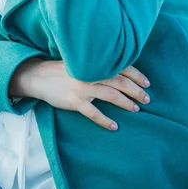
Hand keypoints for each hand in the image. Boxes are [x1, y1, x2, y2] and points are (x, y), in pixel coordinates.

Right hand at [28, 60, 150, 130]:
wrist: (39, 76)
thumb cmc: (63, 70)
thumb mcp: (81, 62)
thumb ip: (97, 65)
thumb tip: (119, 70)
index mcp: (93, 63)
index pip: (120, 67)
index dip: (135, 74)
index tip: (147, 83)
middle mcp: (90, 74)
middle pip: (119, 81)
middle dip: (135, 90)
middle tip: (147, 98)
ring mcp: (82, 87)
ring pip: (110, 95)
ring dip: (126, 103)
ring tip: (136, 109)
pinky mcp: (74, 101)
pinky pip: (93, 112)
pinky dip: (105, 120)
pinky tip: (114, 126)